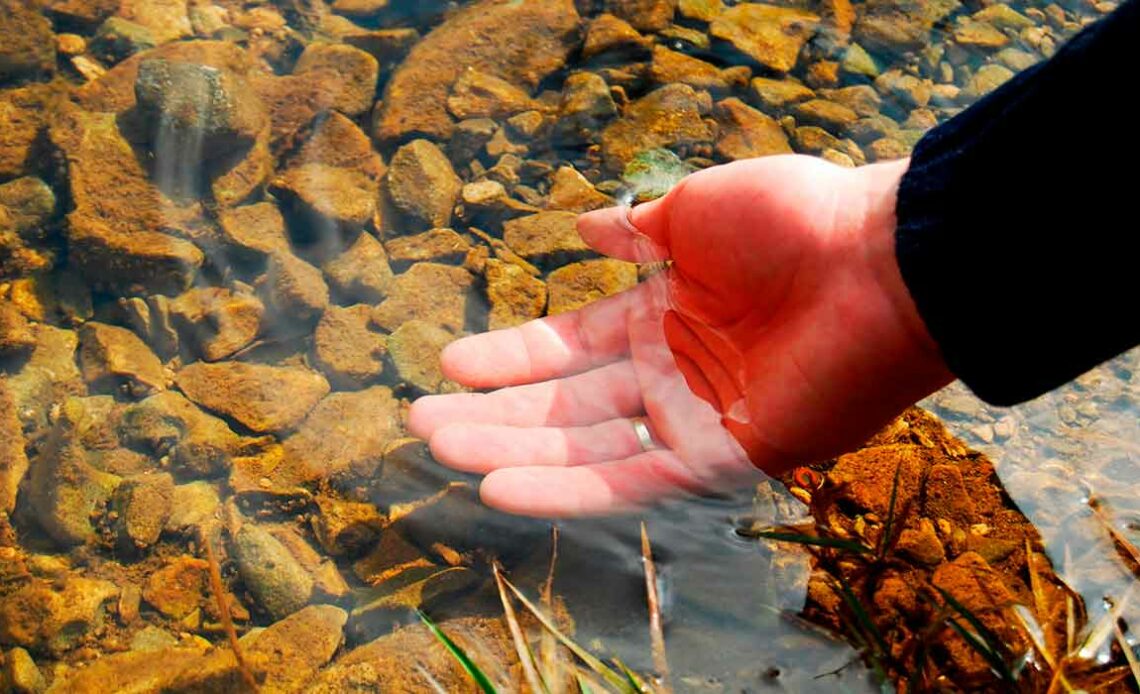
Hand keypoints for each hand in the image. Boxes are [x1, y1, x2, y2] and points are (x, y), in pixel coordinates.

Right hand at [408, 155, 952, 516]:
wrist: (879, 262)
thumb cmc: (792, 221)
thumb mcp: (697, 207)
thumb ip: (638, 229)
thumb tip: (583, 226)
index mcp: (662, 313)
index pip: (568, 345)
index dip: (510, 355)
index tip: (450, 362)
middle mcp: (669, 372)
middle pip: (563, 403)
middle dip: (492, 411)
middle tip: (420, 421)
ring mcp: (691, 418)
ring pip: (582, 446)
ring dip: (510, 450)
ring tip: (439, 451)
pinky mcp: (719, 457)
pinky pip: (628, 480)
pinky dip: (565, 490)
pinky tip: (500, 486)